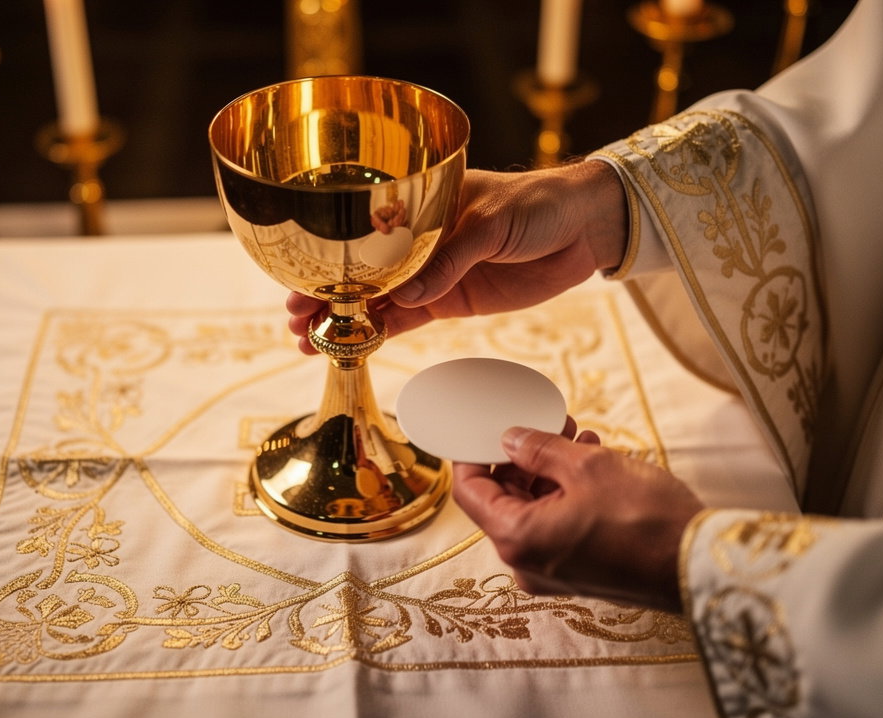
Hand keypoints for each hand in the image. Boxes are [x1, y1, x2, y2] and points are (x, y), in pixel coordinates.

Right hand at [288, 160, 628, 353]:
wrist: (586, 226)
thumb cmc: (539, 205)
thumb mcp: (493, 222)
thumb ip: (450, 259)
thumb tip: (405, 296)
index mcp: (420, 206)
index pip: (363, 237)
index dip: (330, 263)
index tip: (298, 285)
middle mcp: (418, 241)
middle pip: (361, 274)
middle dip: (325, 299)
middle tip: (296, 324)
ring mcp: (433, 272)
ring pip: (378, 301)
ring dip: (345, 323)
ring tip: (310, 344)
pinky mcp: (454, 299)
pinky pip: (409, 319)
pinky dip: (380, 333)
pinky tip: (351, 347)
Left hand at [451, 422, 703, 612]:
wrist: (698, 564)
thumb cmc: (645, 519)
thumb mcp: (587, 466)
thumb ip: (538, 449)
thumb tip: (510, 438)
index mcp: (517, 539)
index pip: (470, 491)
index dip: (472, 453)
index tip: (483, 426)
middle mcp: (527, 563)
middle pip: (502, 499)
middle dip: (520, 456)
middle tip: (544, 421)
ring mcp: (554, 571)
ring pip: (534, 510)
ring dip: (549, 470)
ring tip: (577, 434)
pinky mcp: (580, 571)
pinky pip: (557, 526)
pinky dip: (566, 493)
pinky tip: (592, 459)